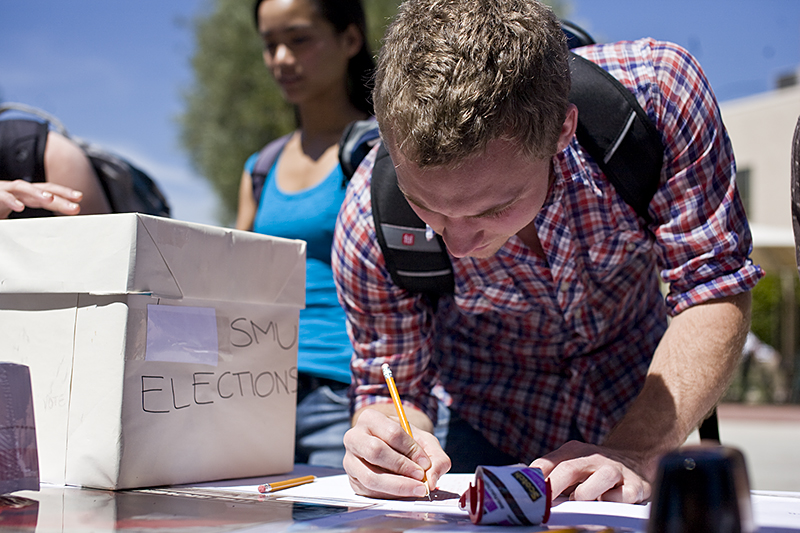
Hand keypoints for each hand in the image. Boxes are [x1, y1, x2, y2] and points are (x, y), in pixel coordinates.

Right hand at [0, 180, 82, 217]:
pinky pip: (0, 196)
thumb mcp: (14, 220)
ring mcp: (2, 190)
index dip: (63, 196)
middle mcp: (15, 190)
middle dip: (60, 195)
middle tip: (76, 202)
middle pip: (41, 189)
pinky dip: (9, 200)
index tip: (79, 201)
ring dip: (37, 193)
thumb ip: (29, 225)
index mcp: (23, 195)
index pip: (47, 194)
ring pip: (22, 187)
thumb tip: (51, 237)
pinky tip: (19, 207)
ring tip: (50, 200)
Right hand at [343, 408, 450, 498]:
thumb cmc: (406, 443)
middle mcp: (354, 437)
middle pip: (375, 451)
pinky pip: (369, 492)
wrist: (391, 449)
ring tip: (416, 488)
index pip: (392, 433)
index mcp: (370, 418)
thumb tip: (431, 479)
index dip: (411, 450)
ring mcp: (350, 460)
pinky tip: (404, 492)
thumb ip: (436, 457)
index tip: (426, 463)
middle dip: (402, 467)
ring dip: (397, 485)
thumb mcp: (424, 441)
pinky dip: (390, 495)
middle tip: (420, 476)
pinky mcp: (352, 480)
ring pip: (370, 477)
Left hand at [530, 440, 651, 502]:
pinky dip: (612, 501)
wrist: (636, 461)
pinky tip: (606, 502)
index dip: (536, 477)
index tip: (526, 492)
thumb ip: (551, 471)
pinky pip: (623, 495)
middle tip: (545, 502)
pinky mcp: (636, 486)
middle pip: (570, 468)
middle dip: (554, 486)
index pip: (548, 462)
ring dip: (585, 492)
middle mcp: (595, 457)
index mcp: (574, 451)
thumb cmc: (596, 468)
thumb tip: (524, 483)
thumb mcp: (573, 462)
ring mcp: (616, 470)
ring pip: (601, 477)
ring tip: (578, 500)